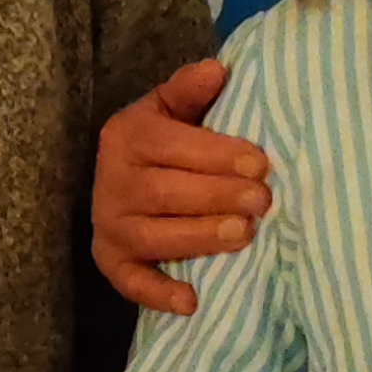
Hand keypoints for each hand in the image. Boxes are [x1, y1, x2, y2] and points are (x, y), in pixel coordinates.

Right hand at [95, 58, 272, 315]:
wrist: (121, 175)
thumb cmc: (164, 142)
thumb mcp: (170, 107)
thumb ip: (189, 90)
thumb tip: (217, 70)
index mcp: (128, 135)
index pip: (173, 145)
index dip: (218, 155)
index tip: (260, 165)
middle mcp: (112, 181)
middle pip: (166, 193)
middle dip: (218, 196)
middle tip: (262, 201)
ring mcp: (109, 224)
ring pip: (155, 236)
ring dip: (200, 238)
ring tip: (243, 234)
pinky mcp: (110, 261)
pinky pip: (130, 282)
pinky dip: (158, 294)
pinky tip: (191, 302)